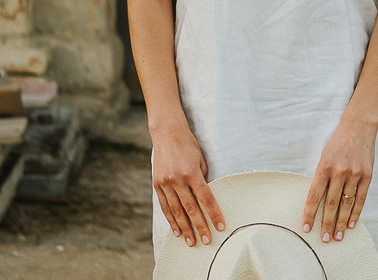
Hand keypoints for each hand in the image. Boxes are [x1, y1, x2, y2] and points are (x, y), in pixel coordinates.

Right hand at [151, 125, 225, 246]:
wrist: (167, 134)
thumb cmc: (189, 146)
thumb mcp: (201, 159)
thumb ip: (203, 179)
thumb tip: (207, 198)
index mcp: (192, 172)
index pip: (206, 198)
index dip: (214, 213)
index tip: (220, 226)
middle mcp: (177, 180)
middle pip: (191, 208)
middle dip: (200, 226)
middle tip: (206, 241)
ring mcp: (165, 183)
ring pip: (176, 211)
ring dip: (185, 228)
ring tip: (191, 242)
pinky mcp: (157, 185)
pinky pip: (165, 207)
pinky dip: (171, 220)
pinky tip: (177, 232)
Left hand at [301, 118, 376, 243]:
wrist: (359, 127)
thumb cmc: (338, 143)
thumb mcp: (324, 157)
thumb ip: (321, 177)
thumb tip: (316, 202)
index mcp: (324, 166)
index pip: (314, 195)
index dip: (310, 213)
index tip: (306, 228)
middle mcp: (339, 171)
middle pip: (331, 203)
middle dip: (327, 224)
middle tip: (324, 240)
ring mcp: (354, 174)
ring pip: (346, 204)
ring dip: (341, 222)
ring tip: (337, 237)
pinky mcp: (367, 175)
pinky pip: (360, 198)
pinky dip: (356, 213)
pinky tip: (351, 224)